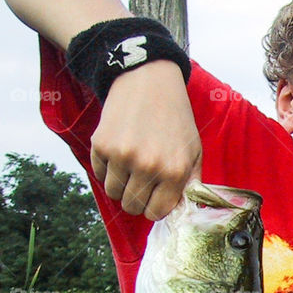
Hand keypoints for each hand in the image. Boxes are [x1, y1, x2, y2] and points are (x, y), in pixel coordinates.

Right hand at [90, 60, 201, 220]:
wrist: (148, 80)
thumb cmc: (175, 119)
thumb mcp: (194, 152)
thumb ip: (190, 185)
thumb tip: (181, 212)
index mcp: (174, 172)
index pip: (155, 213)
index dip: (154, 207)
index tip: (154, 197)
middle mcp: (148, 167)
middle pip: (132, 207)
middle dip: (136, 199)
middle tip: (141, 181)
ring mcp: (122, 156)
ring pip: (113, 193)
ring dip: (120, 184)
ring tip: (131, 164)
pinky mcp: (101, 144)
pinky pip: (99, 174)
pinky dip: (107, 168)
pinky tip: (119, 149)